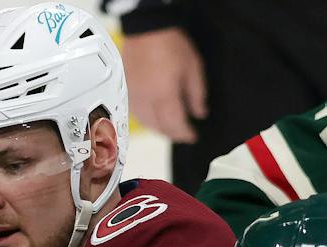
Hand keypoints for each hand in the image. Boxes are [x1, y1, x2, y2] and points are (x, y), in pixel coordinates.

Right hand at [123, 27, 207, 143]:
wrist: (147, 29)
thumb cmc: (169, 44)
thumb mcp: (192, 68)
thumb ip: (197, 94)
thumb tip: (200, 112)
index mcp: (164, 96)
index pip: (175, 125)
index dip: (185, 134)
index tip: (192, 137)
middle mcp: (146, 101)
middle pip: (159, 128)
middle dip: (172, 134)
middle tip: (182, 134)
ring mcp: (134, 97)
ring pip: (146, 123)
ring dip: (159, 128)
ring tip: (170, 127)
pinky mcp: (126, 92)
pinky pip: (136, 113)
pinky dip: (147, 119)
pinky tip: (154, 116)